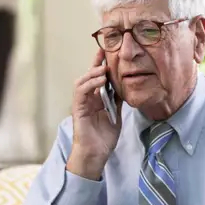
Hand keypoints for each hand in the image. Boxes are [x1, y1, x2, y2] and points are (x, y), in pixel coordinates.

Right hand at [67, 49, 122, 179]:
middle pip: (90, 76)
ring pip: (83, 81)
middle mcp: (88, 99)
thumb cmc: (104, 137)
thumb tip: (126, 86)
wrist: (96, 154)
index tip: (110, 52)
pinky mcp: (78, 110)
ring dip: (93, 73)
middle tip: (105, 50)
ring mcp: (81, 104)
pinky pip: (80, 92)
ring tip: (104, 68)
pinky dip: (89, 84)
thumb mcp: (116, 114)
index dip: (103, 65)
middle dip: (96, 62)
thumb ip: (118, 100)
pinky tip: (99, 80)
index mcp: (96, 99)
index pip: (99, 78)